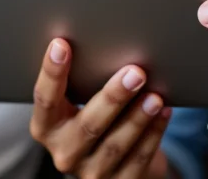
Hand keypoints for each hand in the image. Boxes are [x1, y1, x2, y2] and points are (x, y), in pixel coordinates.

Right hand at [29, 39, 171, 178]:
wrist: (112, 163)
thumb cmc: (92, 118)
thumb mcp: (77, 103)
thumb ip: (81, 81)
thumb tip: (101, 41)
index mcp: (46, 128)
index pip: (44, 99)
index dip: (51, 72)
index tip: (61, 44)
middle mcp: (64, 153)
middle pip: (87, 125)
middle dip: (113, 97)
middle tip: (135, 72)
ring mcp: (91, 173)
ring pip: (116, 145)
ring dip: (138, 118)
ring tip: (155, 95)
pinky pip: (138, 159)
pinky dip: (153, 134)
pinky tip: (163, 112)